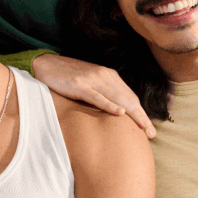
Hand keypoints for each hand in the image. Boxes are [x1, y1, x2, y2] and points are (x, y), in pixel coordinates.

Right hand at [28, 54, 154, 137]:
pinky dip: (110, 105)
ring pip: (118, 99)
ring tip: (143, 127)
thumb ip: (103, 93)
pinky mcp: (79, 85)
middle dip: (141, 116)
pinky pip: (98, 97)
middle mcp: (104, 76)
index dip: (141, 113)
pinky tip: (119, 114)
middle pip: (128, 99)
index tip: (149, 128)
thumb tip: (115, 112)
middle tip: (151, 133)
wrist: (46, 64)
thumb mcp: (90, 83)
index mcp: (109, 76)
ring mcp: (92, 80)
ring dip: (132, 114)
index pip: (130, 97)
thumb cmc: (68, 76)